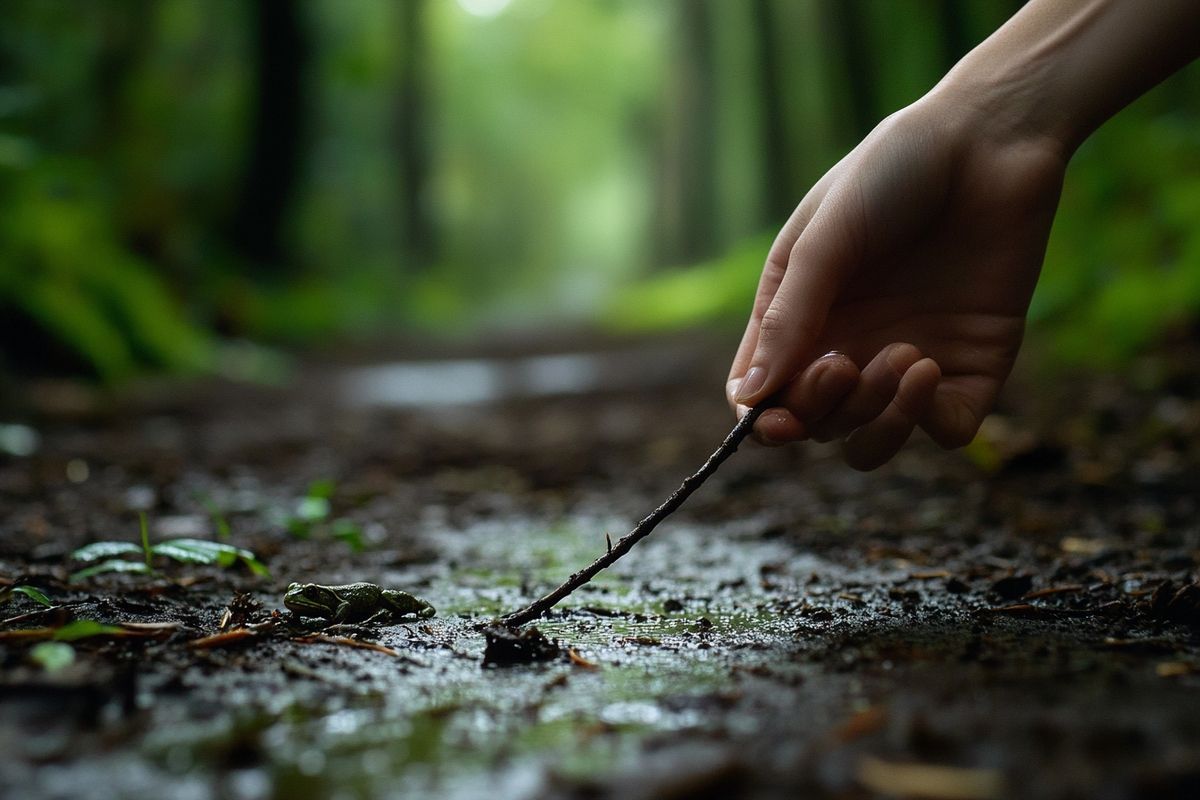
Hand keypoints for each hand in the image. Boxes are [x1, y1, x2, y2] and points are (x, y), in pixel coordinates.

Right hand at [727, 93, 1068, 468]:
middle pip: (818, 424)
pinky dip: (929, 418)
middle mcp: (849, 346)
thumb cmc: (894, 171)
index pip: (766, 396)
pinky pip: (945, 428)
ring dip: (877, 420)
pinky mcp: (971, 366)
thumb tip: (748, 399)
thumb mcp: (826, 238)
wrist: (992, 138)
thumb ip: (787, 318)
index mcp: (801, 316)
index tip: (778, 421)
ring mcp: (908, 360)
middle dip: (824, 410)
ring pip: (873, 440)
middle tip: (845, 365)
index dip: (765, 423)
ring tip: (904, 358)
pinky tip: (930, 365)